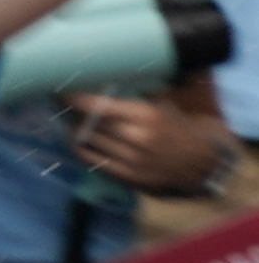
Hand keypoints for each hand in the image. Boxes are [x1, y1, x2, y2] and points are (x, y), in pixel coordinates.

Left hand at [70, 88, 236, 197]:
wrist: (202, 162)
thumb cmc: (177, 127)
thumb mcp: (160, 105)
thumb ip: (131, 97)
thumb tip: (95, 83)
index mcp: (147, 115)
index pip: (99, 106)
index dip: (75, 99)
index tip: (60, 91)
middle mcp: (139, 138)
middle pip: (91, 124)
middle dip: (72, 113)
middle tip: (60, 104)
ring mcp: (134, 161)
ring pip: (89, 142)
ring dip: (74, 130)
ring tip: (67, 121)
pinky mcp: (130, 179)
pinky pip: (94, 162)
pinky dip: (81, 150)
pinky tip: (76, 140)